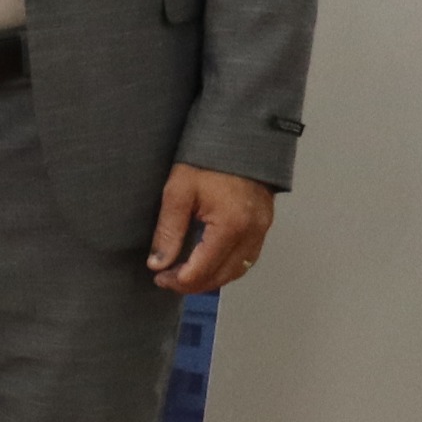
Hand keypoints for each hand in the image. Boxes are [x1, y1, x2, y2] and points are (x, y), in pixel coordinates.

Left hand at [149, 163, 275, 292]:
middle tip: (167, 279)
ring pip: (238, 270)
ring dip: (211, 278)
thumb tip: (158, 263)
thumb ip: (168, 232)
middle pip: (223, 276)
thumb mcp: (178, 193)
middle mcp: (252, 233)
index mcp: (231, 226)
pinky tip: (207, 262)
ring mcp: (262, 230)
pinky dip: (226, 266)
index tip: (159, 278)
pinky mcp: (264, 225)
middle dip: (194, 284)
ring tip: (183, 273)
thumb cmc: (208, 160)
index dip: (178, 281)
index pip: (203, 270)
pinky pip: (247, 257)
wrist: (239, 137)